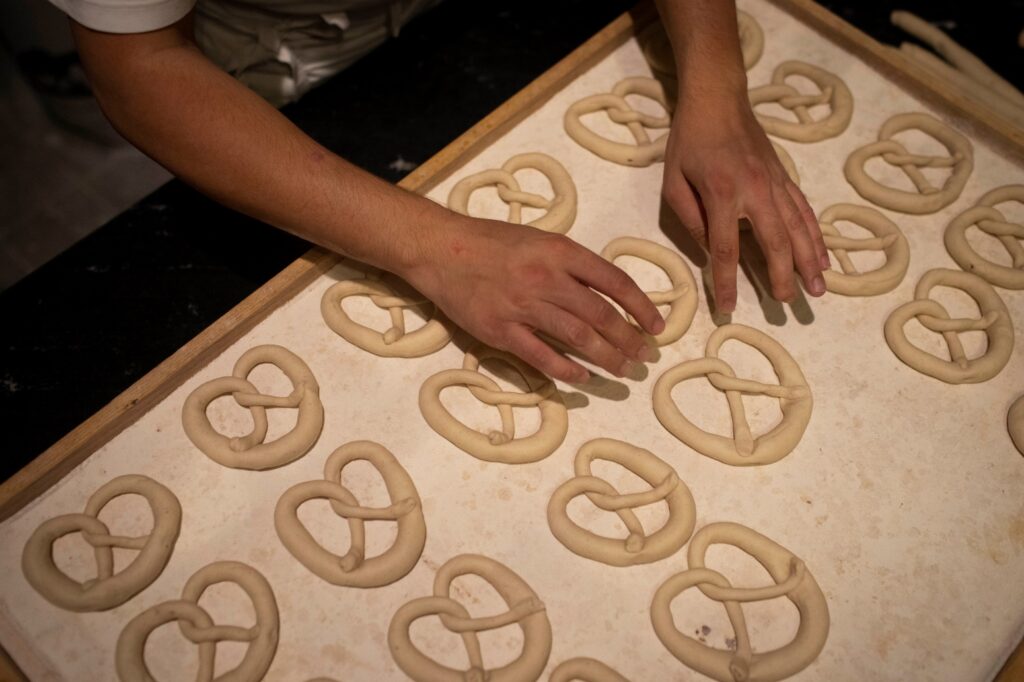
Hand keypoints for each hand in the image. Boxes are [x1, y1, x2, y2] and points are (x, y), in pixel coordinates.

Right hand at [403, 216, 664, 382]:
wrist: (441, 249)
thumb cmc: (492, 241)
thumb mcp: (540, 239)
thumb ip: (571, 263)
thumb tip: (607, 291)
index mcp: (560, 252)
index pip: (615, 282)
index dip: (642, 306)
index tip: (657, 325)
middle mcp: (547, 279)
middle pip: (601, 315)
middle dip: (630, 339)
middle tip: (645, 356)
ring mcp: (523, 307)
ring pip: (577, 338)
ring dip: (607, 357)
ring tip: (624, 370)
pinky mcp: (501, 330)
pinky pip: (541, 356)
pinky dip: (566, 370)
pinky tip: (583, 378)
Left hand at [661, 90, 829, 312]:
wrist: (718, 100)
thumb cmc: (689, 141)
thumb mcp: (674, 182)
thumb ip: (691, 219)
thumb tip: (710, 251)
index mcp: (721, 193)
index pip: (725, 248)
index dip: (727, 281)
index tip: (728, 306)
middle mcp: (755, 190)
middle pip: (774, 242)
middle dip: (783, 275)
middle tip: (788, 303)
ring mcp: (775, 183)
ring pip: (798, 228)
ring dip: (809, 260)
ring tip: (819, 289)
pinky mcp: (785, 177)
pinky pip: (804, 211)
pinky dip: (815, 236)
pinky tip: (823, 257)